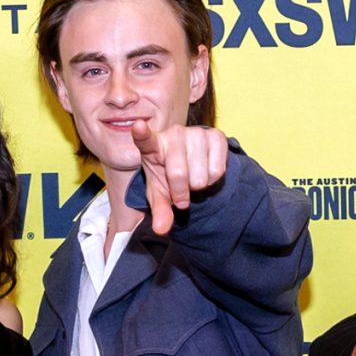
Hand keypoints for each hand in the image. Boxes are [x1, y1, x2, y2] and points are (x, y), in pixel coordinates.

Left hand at [129, 120, 228, 234]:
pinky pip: (217, 169)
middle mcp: (173, 134)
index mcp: (153, 146)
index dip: (142, 133)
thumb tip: (161, 229)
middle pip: (178, 173)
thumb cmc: (169, 177)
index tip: (138, 126)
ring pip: (200, 175)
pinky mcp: (216, 136)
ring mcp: (196, 133)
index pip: (145, 139)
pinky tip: (206, 172)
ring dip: (198, 186)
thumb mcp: (161, 195)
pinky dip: (213, 179)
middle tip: (181, 193)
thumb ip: (160, 211)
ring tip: (193, 180)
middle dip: (181, 192)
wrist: (192, 165)